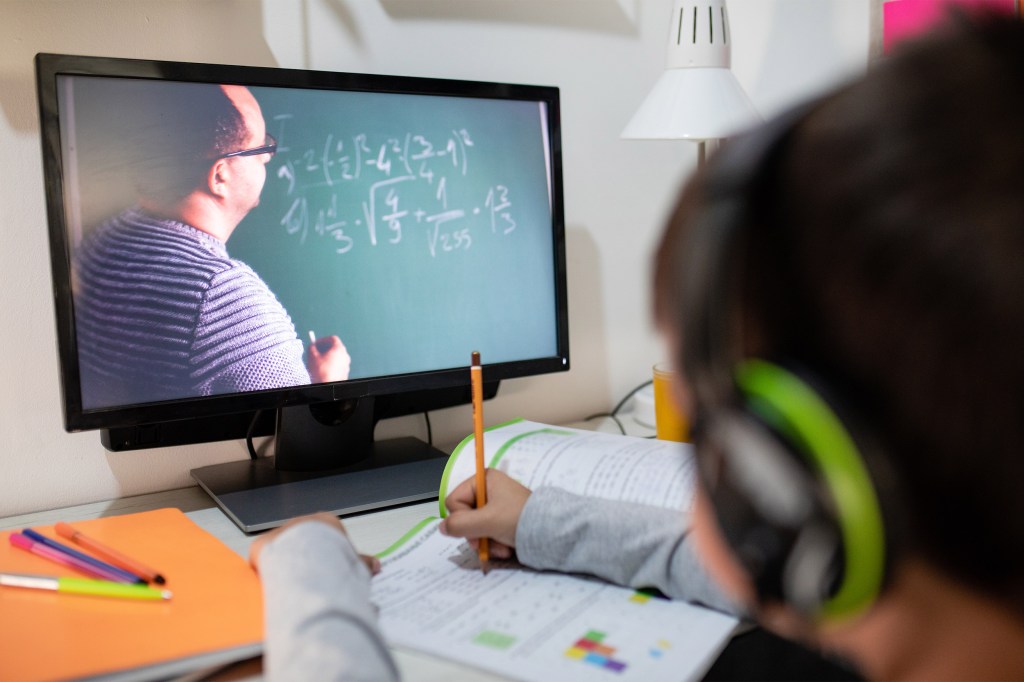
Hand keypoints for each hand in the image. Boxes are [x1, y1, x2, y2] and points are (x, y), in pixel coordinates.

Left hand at [249, 511, 379, 575]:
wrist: (305, 557)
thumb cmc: (332, 557)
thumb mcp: (353, 562)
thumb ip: (363, 563)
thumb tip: (375, 565)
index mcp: (326, 521)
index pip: (329, 536)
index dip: (331, 555)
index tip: (331, 570)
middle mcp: (302, 522)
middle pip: (306, 540)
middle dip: (308, 557)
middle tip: (313, 578)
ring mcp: (282, 532)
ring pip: (285, 548)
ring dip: (288, 562)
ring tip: (295, 582)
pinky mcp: (263, 545)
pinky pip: (265, 558)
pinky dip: (269, 569)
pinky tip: (276, 582)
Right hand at [307, 335, 350, 382]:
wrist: (329, 386)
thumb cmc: (321, 370)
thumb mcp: (312, 357)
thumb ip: (312, 348)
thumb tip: (312, 345)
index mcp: (339, 348)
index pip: (333, 338)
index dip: (323, 340)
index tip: (315, 344)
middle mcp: (345, 355)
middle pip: (335, 347)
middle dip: (325, 348)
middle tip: (316, 352)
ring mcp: (347, 364)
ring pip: (337, 356)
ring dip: (328, 356)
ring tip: (319, 362)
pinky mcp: (345, 371)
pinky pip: (338, 364)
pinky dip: (332, 364)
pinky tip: (324, 369)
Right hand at [439, 469, 530, 559]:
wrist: (552, 533)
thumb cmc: (521, 519)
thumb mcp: (487, 521)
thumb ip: (460, 524)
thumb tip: (442, 527)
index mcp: (484, 480)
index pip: (454, 500)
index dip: (460, 518)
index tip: (474, 527)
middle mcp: (489, 491)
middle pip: (464, 517)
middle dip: (475, 534)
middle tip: (485, 543)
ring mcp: (496, 507)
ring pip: (475, 529)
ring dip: (485, 542)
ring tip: (500, 547)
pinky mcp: (503, 521)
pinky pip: (487, 534)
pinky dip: (493, 544)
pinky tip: (505, 548)